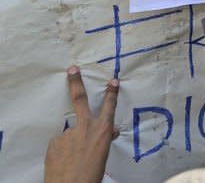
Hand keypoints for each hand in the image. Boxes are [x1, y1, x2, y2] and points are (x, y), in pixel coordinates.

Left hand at [44, 67, 118, 182]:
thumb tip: (109, 131)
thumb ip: (103, 139)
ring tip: (73, 159)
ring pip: (70, 134)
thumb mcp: (103, 154)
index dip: (111, 93)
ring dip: (72, 144)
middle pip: (80, 99)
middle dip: (76, 82)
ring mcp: (68, 133)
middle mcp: (85, 127)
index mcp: (102, 130)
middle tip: (72, 69)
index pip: (109, 106)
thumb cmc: (92, 173)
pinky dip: (63, 152)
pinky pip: (60, 144)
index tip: (113, 80)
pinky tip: (65, 162)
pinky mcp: (54, 142)